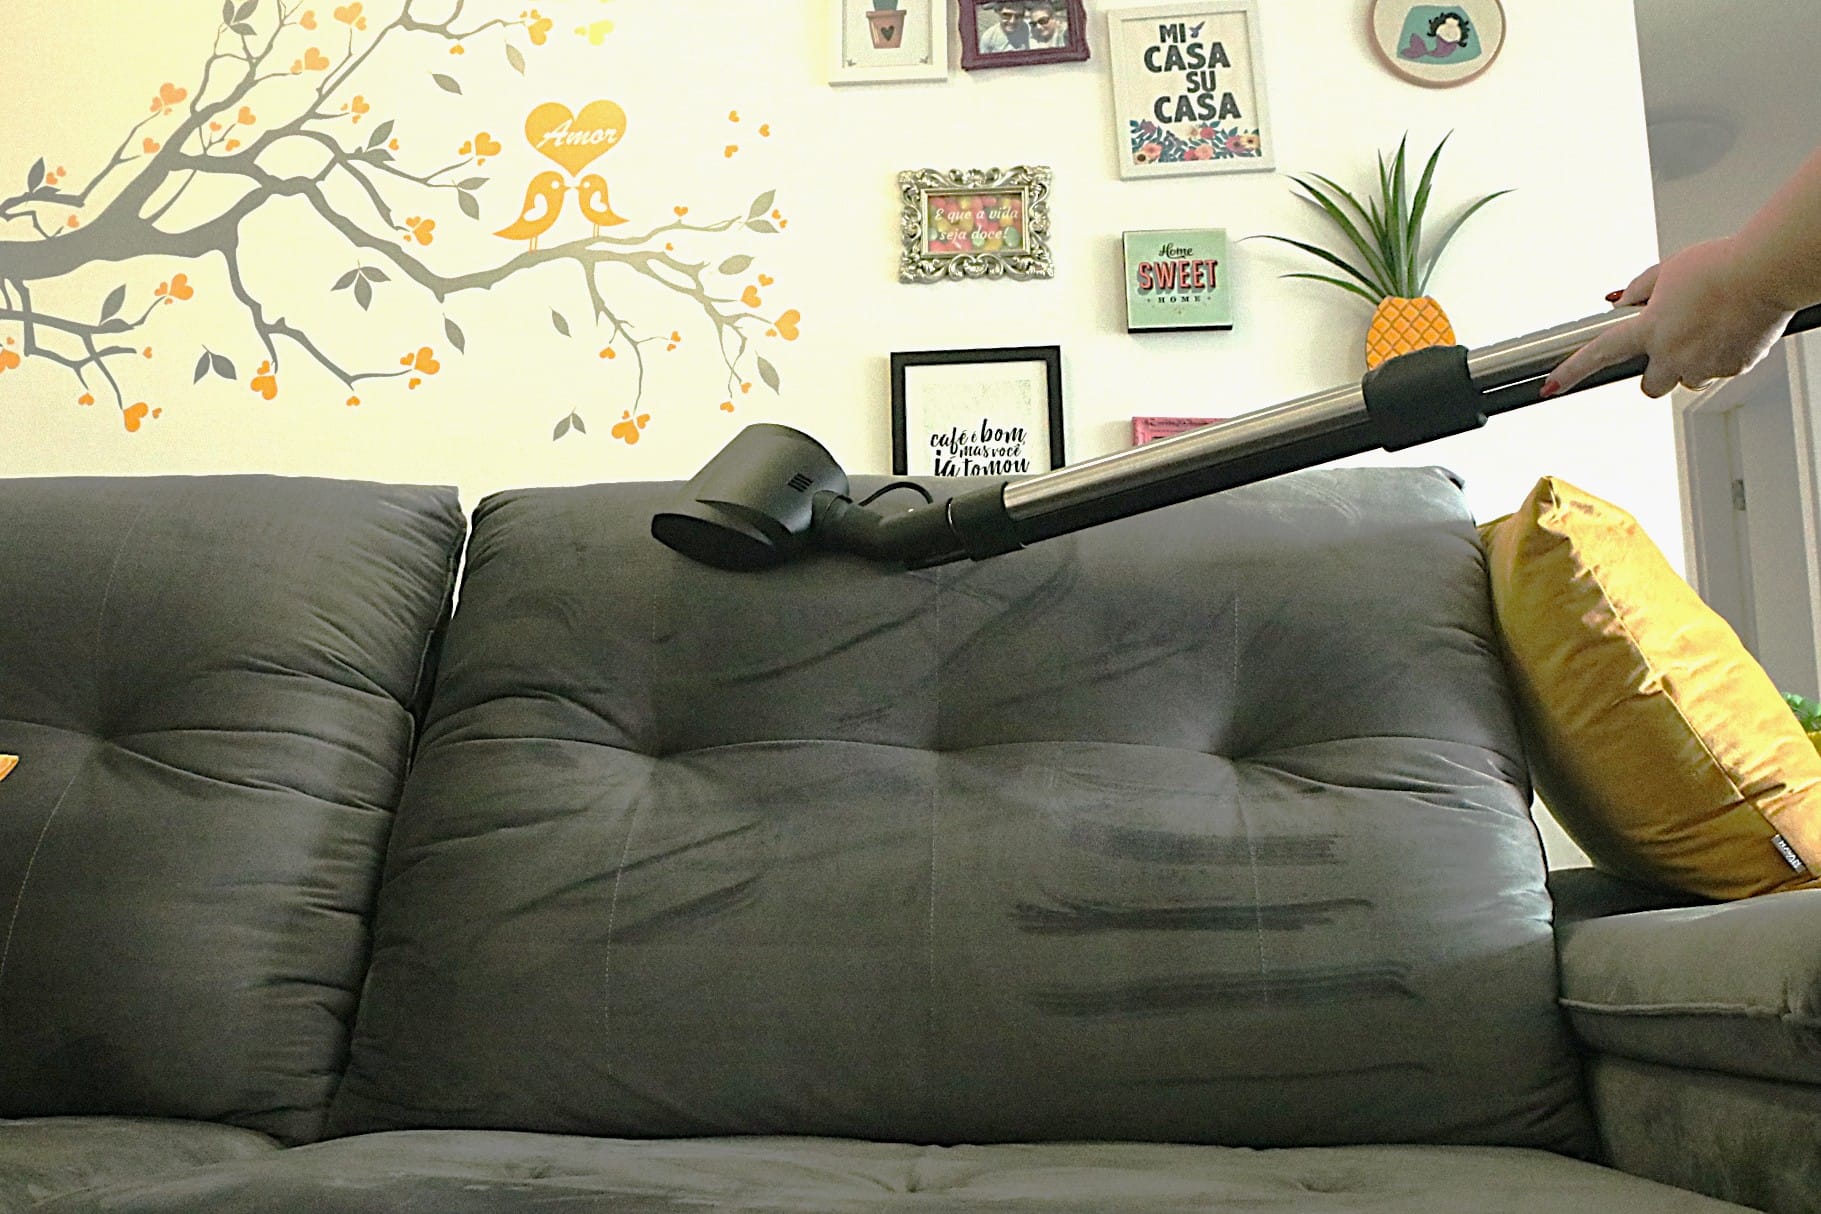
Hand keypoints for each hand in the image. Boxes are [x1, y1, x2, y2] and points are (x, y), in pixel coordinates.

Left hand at [1543, 237, 1795, 398]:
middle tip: (1670, 346)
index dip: (1571, 371)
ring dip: (1689, 364)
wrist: (1768, 271)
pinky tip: (1729, 330)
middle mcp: (1674, 353)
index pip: (1599, 353)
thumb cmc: (1723, 265)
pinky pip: (1718, 372)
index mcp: (1650, 328)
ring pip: (1686, 380)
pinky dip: (1720, 357)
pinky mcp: (1733, 368)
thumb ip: (1639, 290)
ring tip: (1708, 331)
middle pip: (1649, 385)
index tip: (1551, 385)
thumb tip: (1622, 303)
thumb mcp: (1667, 269)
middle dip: (1655, 371)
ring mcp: (1704, 364)